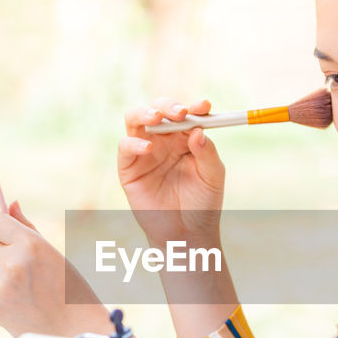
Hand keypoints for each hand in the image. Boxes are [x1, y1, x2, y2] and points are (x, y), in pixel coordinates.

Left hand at [0, 200, 108, 337]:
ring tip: (30, 290)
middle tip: (25, 266)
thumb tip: (11, 203)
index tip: (0, 227)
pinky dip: (5, 294)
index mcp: (30, 244)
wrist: (75, 333)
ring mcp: (1, 286)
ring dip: (3, 274)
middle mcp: (12, 262)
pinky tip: (26, 304)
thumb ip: (28, 228)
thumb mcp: (53, 254)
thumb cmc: (71, 290)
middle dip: (2, 252)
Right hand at [119, 98, 224, 246]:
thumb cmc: (202, 203)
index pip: (187, 114)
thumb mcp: (212, 177)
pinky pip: (125, 146)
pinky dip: (134, 143)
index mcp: (185, 138)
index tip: (204, 107)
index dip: (195, 107)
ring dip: (145, 112)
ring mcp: (144, 151)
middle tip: (180, 112)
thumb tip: (198, 130)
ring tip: (157, 117)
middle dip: (168, 105)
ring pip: (136, 119)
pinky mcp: (129, 167)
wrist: (186, 232)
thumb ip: (207, 153)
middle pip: (159, 109)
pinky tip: (148, 149)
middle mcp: (163, 140)